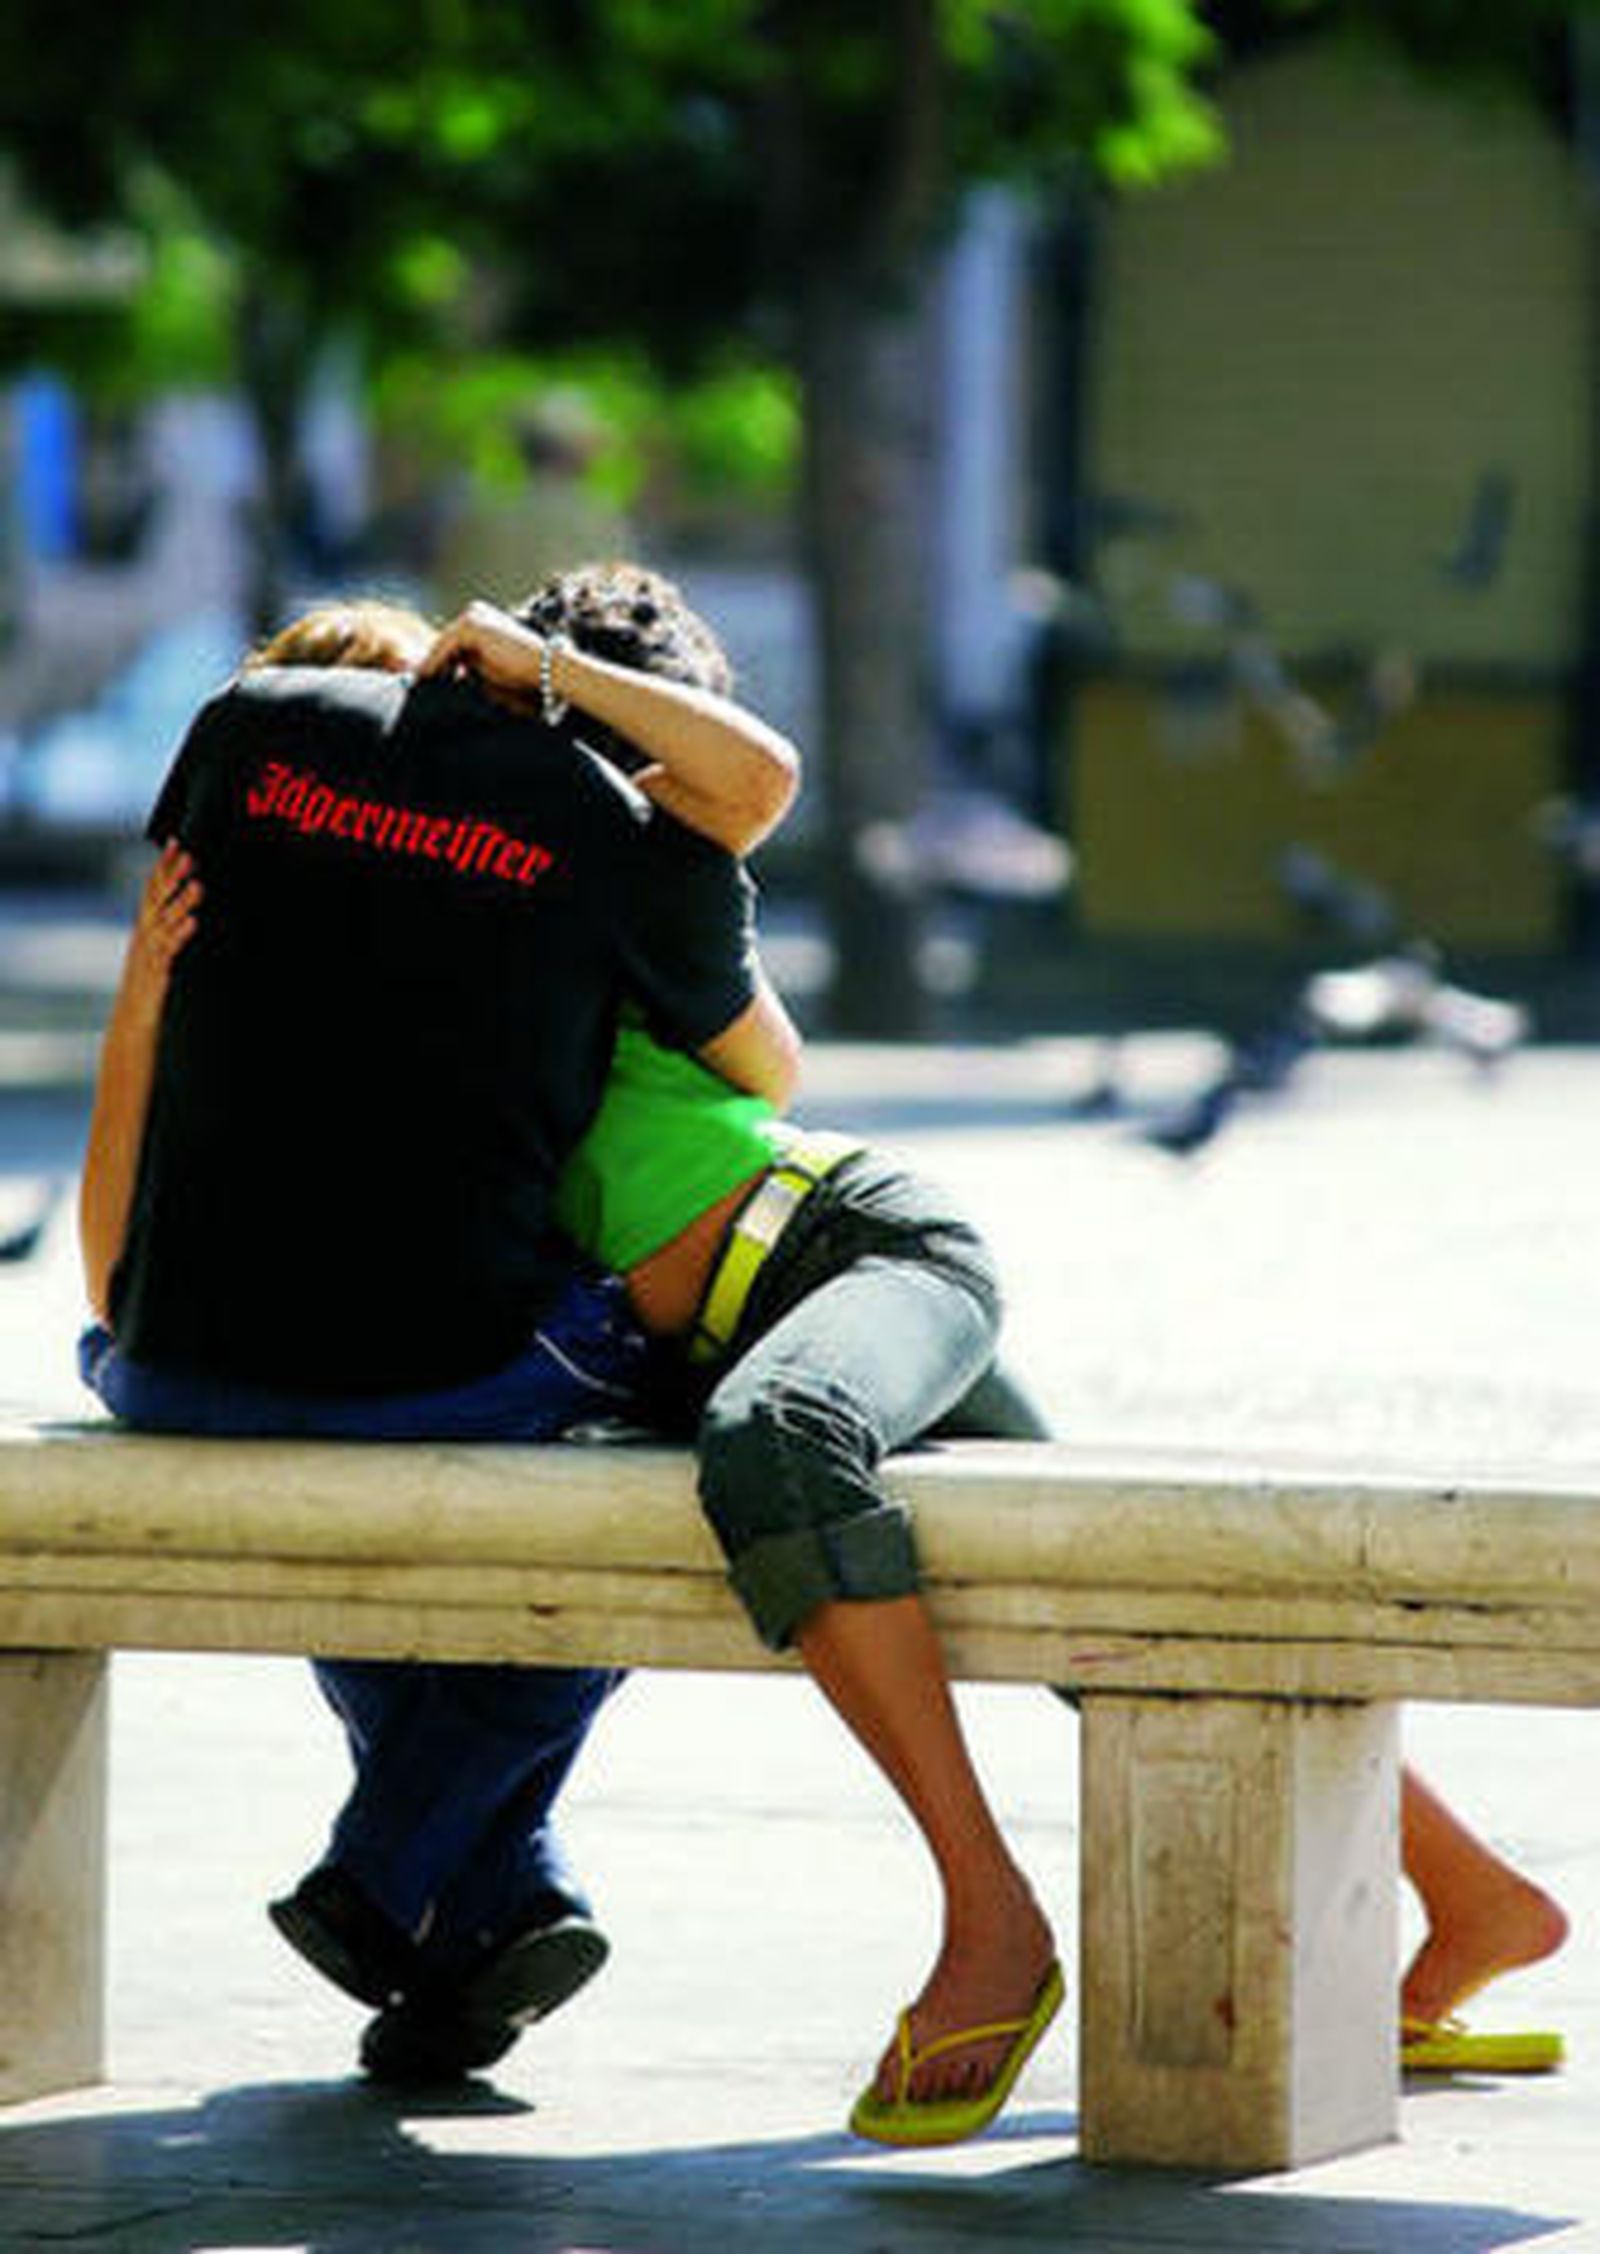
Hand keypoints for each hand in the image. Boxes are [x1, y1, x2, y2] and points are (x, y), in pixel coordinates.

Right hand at [120, 841, 201, 1025]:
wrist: (132, 1021)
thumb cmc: (148, 985)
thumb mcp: (159, 950)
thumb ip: (169, 927)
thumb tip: (185, 906)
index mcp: (145, 927)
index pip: (152, 888)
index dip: (163, 865)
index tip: (175, 842)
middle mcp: (145, 935)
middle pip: (158, 900)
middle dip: (173, 876)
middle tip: (189, 855)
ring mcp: (149, 953)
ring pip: (166, 922)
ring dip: (182, 902)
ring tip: (199, 885)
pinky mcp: (156, 973)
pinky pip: (169, 951)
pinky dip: (179, 935)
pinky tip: (192, 923)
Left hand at [418, 601, 544, 714]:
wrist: (543, 666)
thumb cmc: (521, 670)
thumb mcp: (487, 665)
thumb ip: (467, 664)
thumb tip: (448, 673)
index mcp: (480, 618)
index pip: (453, 640)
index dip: (439, 661)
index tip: (427, 679)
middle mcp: (474, 612)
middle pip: (445, 640)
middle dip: (432, 661)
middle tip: (417, 680)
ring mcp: (471, 616)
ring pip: (442, 644)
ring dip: (430, 663)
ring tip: (418, 682)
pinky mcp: (469, 626)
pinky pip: (445, 647)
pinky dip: (434, 663)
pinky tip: (425, 678)